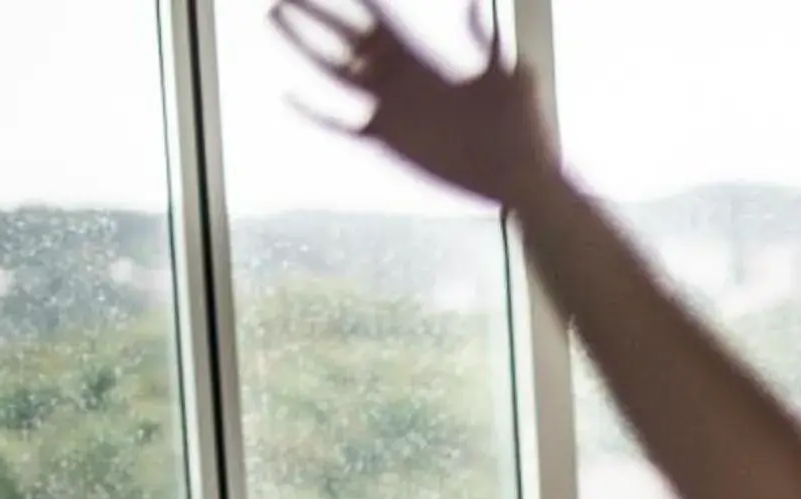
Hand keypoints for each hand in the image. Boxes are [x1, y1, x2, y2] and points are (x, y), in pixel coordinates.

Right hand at [272, 0, 559, 209]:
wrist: (523, 180)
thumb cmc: (526, 129)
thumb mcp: (513, 77)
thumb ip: (488, 41)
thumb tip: (475, 3)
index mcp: (426, 62)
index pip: (383, 20)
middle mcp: (402, 81)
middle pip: (349, 38)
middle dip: (317, 12)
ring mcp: (391, 110)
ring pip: (336, 72)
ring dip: (305, 45)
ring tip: (275, 17)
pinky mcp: (388, 140)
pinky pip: (341, 125)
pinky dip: (316, 112)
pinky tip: (290, 96)